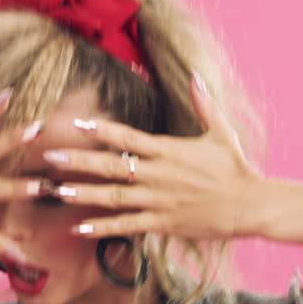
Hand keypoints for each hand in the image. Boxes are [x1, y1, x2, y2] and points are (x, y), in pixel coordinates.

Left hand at [43, 72, 265, 239]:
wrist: (251, 204)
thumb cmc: (236, 167)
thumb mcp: (220, 132)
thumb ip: (203, 104)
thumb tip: (195, 75)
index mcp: (168, 150)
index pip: (129, 137)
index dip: (102, 130)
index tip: (78, 124)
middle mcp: (158, 174)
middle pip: (112, 166)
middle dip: (79, 162)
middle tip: (50, 159)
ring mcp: (159, 200)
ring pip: (114, 197)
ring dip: (84, 194)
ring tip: (57, 191)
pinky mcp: (163, 223)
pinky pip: (128, 226)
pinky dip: (103, 227)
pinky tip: (79, 228)